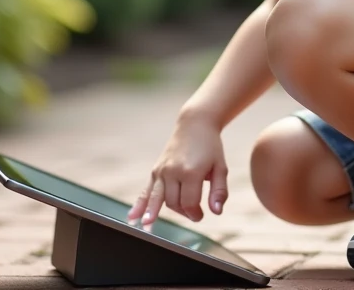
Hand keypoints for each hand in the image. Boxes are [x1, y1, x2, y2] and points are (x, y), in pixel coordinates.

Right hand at [127, 111, 228, 225]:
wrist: (195, 125)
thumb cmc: (210, 147)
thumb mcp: (221, 168)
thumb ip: (219, 191)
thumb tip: (216, 212)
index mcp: (191, 172)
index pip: (190, 203)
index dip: (195, 213)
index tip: (201, 215)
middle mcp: (173, 171)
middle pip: (173, 203)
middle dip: (183, 212)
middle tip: (194, 214)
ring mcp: (162, 170)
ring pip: (158, 198)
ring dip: (153, 214)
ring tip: (147, 228)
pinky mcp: (156, 170)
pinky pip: (146, 189)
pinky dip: (139, 204)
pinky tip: (132, 217)